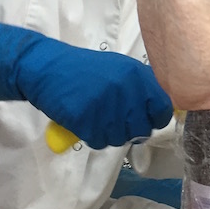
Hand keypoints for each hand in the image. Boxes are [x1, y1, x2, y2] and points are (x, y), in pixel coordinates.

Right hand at [0, 13, 172, 148]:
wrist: (46, 67)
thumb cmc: (83, 70)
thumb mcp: (119, 69)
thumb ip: (141, 88)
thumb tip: (162, 112)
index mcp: (137, 75)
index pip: (163, 109)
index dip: (154, 119)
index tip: (144, 120)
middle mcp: (125, 90)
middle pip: (141, 129)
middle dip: (129, 130)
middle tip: (113, 121)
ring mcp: (106, 105)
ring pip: (119, 138)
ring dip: (108, 134)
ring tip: (95, 118)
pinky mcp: (85, 119)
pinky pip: (98, 141)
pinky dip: (90, 136)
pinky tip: (82, 121)